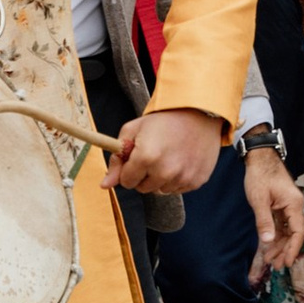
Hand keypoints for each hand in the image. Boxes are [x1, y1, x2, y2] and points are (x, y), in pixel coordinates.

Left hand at [110, 103, 225, 202]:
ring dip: (161, 178)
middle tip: (154, 155)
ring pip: (161, 190)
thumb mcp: (133, 130)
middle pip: (143, 189)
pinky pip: (178, 189)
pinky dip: (177, 179)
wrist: (198, 112)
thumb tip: (105, 185)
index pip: (126, 181)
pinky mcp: (196, 181)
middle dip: (144, 175)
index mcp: (146, 157)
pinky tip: (181, 160)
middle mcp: (165, 171)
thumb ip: (117, 159)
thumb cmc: (164, 120)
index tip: (136, 158)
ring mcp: (182, 178)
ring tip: (169, 156)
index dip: (128, 169)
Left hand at [240, 144, 303, 279]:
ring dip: (280, 244)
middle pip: (294, 233)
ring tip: (270, 259)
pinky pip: (282, 223)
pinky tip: (269, 244)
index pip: (298, 231)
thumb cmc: (260, 175)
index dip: (293, 249)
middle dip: (285, 250)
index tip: (287, 262)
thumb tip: (267, 242)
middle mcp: (294, 206)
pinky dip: (276, 234)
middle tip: (276, 266)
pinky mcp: (281, 204)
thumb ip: (264, 221)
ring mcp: (288, 205)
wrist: (259, 157)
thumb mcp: (259, 199)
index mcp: (294, 204)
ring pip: (287, 230)